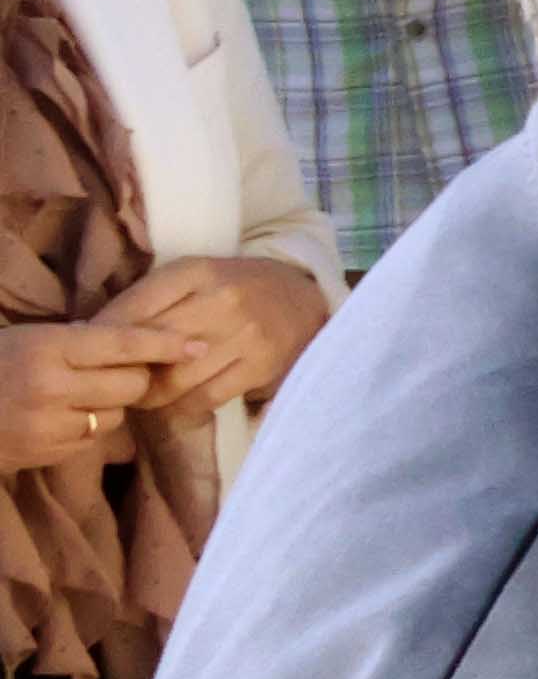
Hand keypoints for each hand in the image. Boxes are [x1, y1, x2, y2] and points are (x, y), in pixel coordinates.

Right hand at [0, 321, 170, 474]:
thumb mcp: (25, 339)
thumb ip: (73, 339)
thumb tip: (126, 339)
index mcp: (47, 349)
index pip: (123, 344)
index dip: (165, 345)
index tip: (196, 347)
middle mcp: (54, 388)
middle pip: (133, 385)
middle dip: (134, 377)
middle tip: (116, 372)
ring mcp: (51, 427)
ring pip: (116, 416)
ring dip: (110, 405)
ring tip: (80, 395)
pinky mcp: (48, 455)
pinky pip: (92, 440)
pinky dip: (88, 429)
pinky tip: (63, 418)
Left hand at [90, 251, 322, 416]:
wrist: (304, 299)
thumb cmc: (235, 288)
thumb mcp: (194, 277)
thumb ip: (150, 299)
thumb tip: (92, 331)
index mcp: (196, 271)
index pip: (133, 309)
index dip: (106, 337)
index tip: (91, 353)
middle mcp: (221, 300)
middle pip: (151, 348)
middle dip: (126, 371)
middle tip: (114, 383)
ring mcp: (245, 334)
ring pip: (176, 379)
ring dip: (151, 396)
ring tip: (142, 398)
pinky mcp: (262, 365)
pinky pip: (206, 398)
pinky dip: (184, 408)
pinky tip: (177, 405)